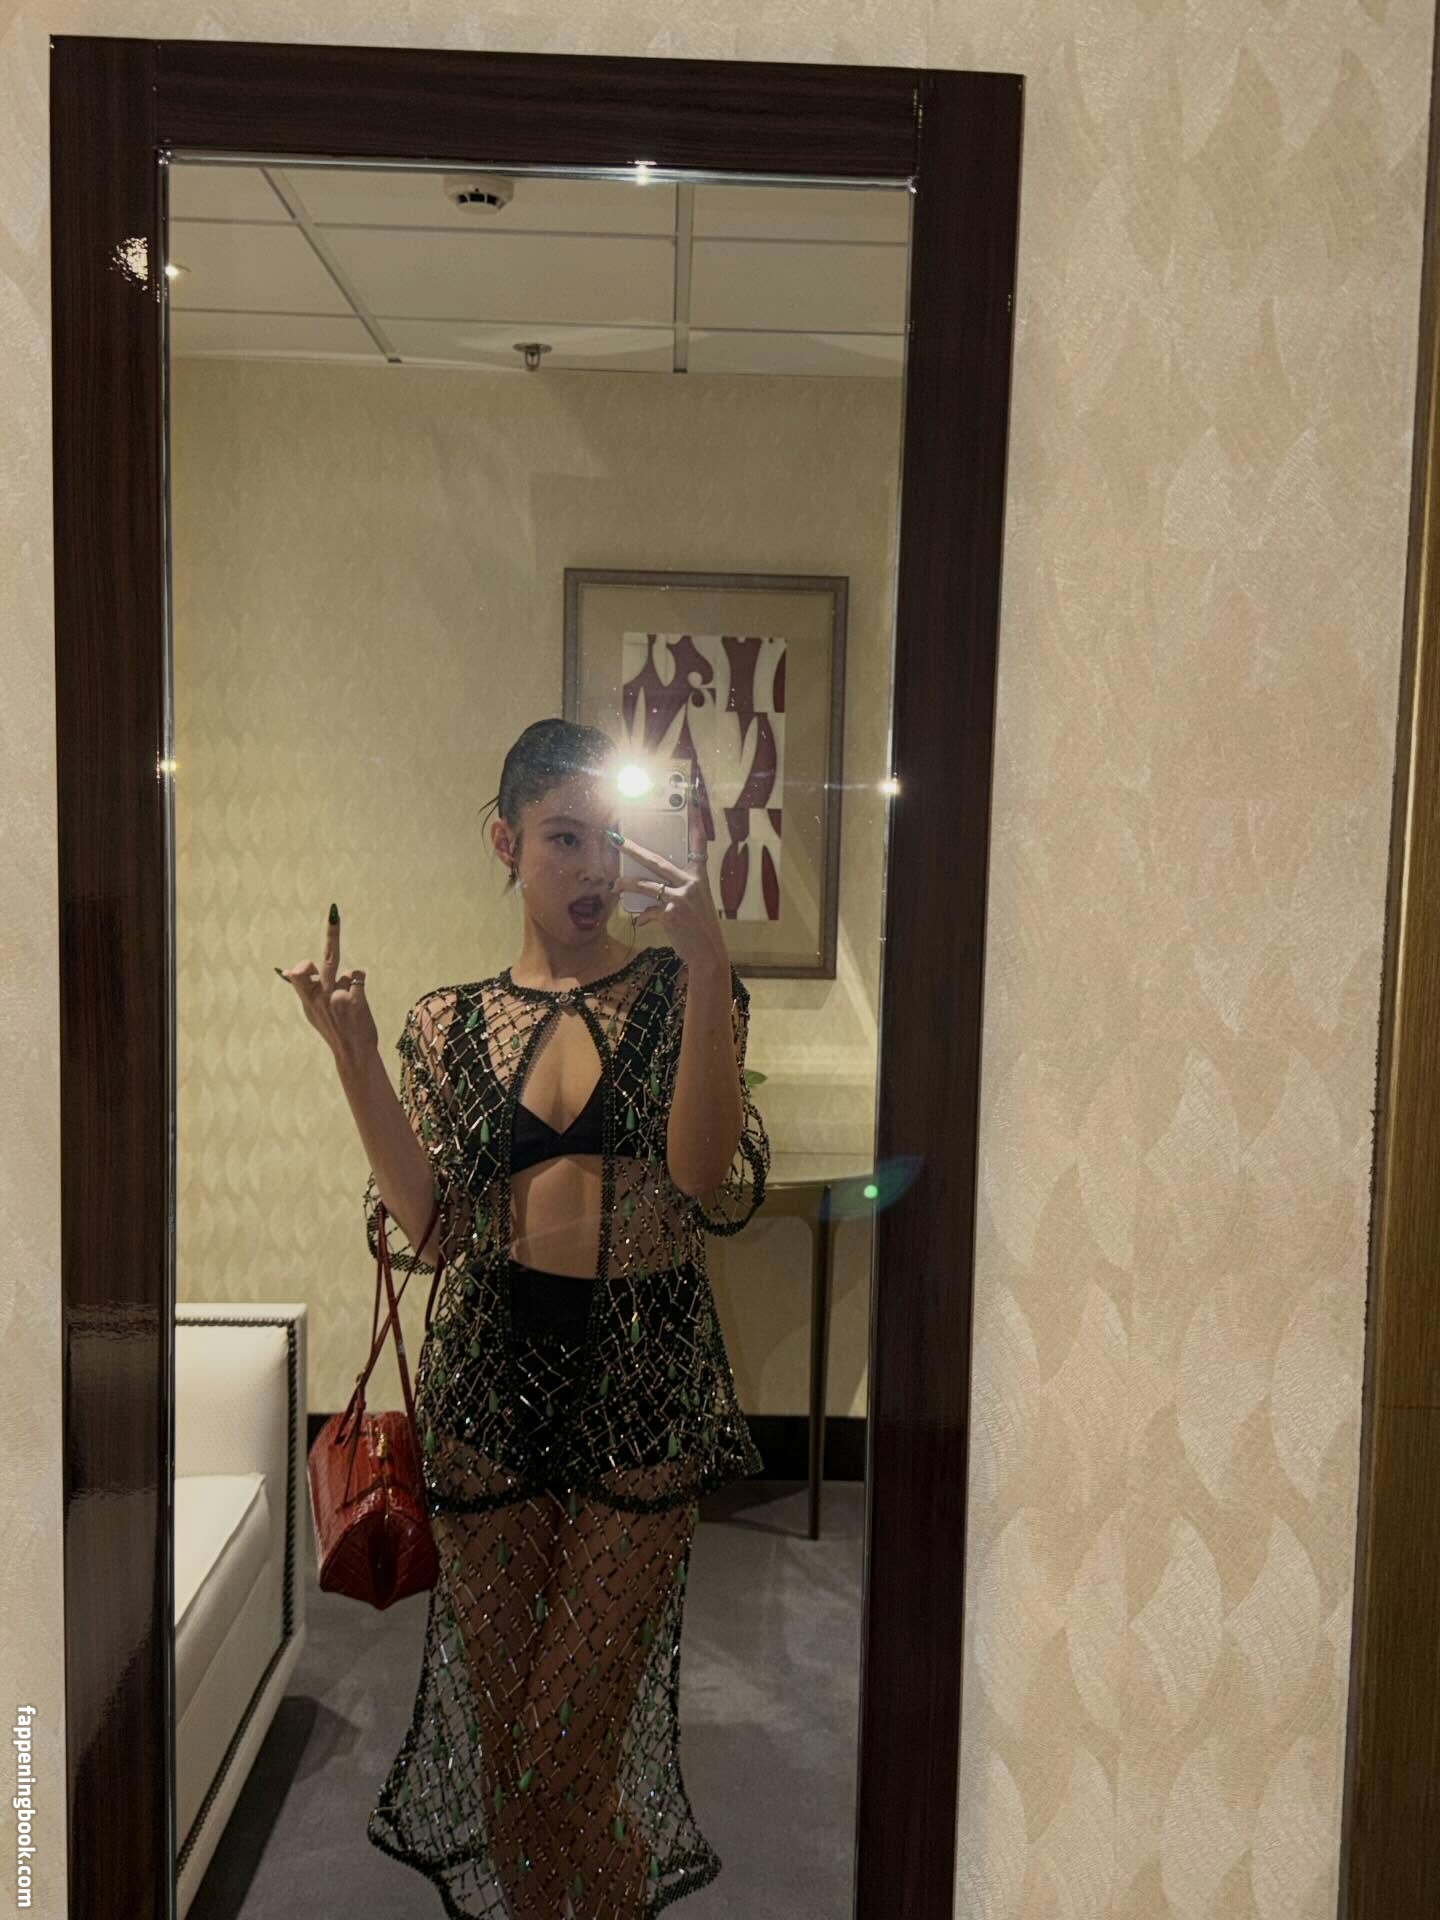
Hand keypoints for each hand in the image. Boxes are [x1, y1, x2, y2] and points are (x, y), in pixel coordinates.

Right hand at [277, 905, 378, 1067]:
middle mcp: (321, 996)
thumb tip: (286, 970)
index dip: (302, 967)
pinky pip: (360, 979)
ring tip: (348, 1007)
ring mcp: (339, 997)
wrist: (353, 1052)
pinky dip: (359, 988)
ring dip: (349, 984)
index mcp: (308, 999)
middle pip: (328, 958)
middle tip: (334, 912)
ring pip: (348, 973)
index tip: (302, 966)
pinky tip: (358, 1005)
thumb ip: (305, 991)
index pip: (298, 974)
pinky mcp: (356, 999)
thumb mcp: (313, 1013)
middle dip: (332, 933)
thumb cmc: (334, 1030)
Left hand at [618, 809, 728, 972]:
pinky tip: (640, 921)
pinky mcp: (671, 913)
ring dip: (626, 884)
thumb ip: (678, 888)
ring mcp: (681, 898)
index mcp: (699, 877)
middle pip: (656, 860)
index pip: (698, 842)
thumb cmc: (700, 927)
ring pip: (645, 884)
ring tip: (615, 884)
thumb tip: (649, 883)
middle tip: (617, 839)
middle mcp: (691, 883)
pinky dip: (642, 916)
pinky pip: (647, 911)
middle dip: (634, 850)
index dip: (695, 820)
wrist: (709, 953)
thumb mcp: (696, 902)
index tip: (693, 798)